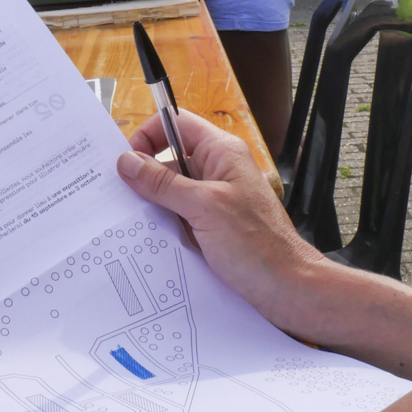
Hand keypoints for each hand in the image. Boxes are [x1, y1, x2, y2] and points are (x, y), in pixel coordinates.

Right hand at [117, 110, 322, 330]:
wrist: (288, 289)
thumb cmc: (256, 245)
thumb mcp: (203, 208)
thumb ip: (163, 183)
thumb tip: (127, 161)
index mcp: (222, 152)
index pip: (176, 123)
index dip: (149, 135)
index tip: (128, 161)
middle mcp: (218, 169)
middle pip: (170, 156)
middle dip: (146, 172)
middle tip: (122, 193)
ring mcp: (216, 197)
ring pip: (172, 187)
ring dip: (154, 201)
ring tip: (135, 218)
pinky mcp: (212, 223)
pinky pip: (179, 212)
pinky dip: (165, 221)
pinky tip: (153, 236)